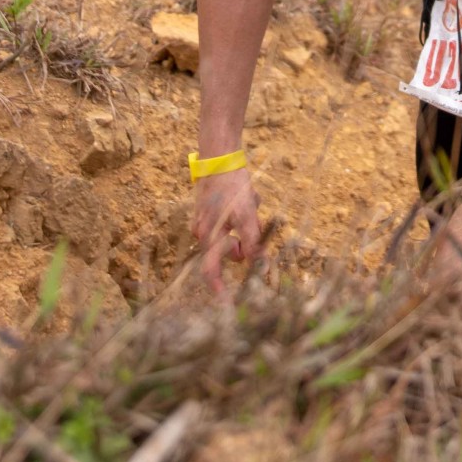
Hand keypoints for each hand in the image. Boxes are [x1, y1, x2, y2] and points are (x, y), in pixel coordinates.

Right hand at [190, 168, 261, 293]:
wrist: (219, 157)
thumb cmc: (231, 187)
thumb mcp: (247, 215)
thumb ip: (252, 242)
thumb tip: (258, 265)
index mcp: (209, 236)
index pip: (211, 271)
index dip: (218, 289)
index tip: (227, 304)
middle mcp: (202, 232)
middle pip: (228, 251)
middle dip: (244, 241)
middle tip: (255, 221)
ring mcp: (204, 220)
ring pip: (231, 234)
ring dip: (245, 224)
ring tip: (251, 203)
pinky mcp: (209, 210)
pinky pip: (228, 221)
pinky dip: (240, 214)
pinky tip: (247, 197)